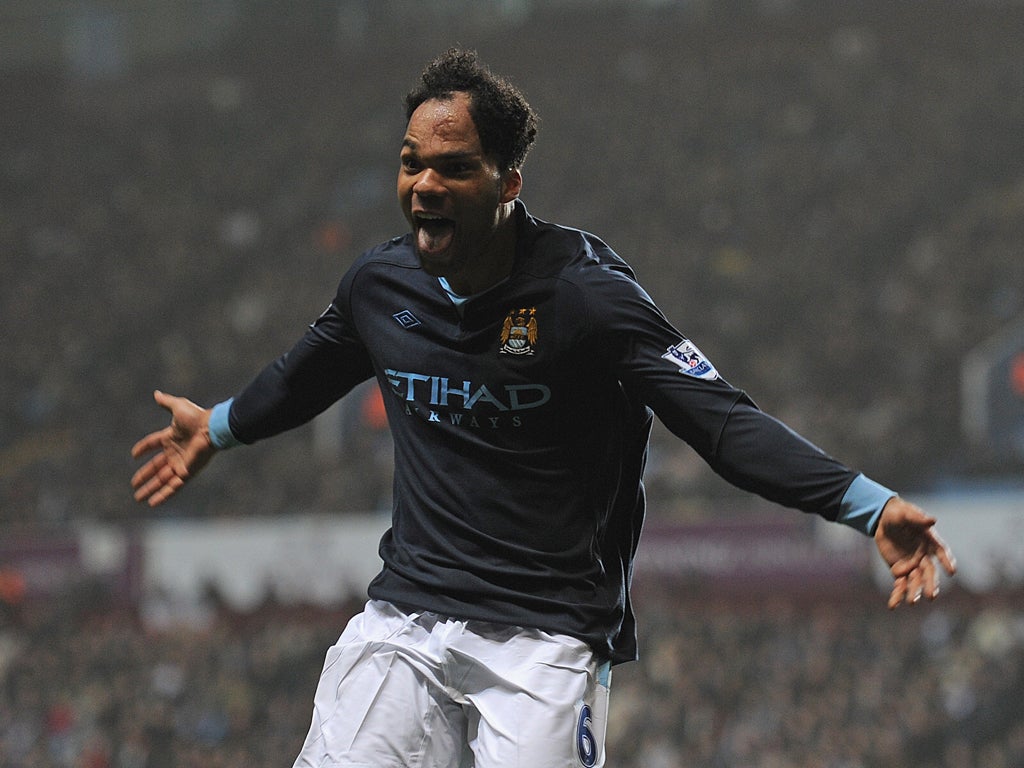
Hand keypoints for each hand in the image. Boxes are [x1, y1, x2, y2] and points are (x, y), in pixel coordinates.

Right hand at [131, 390, 215, 506]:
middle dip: (144, 476)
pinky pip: (173, 487)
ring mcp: (181, 464)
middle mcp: (176, 452)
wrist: (211, 428)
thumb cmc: (196, 417)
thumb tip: (156, 393)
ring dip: (150, 489)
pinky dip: (163, 495)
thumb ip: (166, 402)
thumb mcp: (178, 407)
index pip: (154, 444)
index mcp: (172, 438)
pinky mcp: (186, 473)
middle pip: (156, 467)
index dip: (143, 448)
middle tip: (133, 485)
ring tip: (138, 498)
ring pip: (162, 480)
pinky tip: (152, 502)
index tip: (134, 455)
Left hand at [874, 497, 956, 608]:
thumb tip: (933, 520)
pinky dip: (897, 595)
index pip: (942, 552)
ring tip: (912, 602)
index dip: (947, 561)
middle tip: (931, 596)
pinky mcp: (900, 571)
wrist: (884, 521)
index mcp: (930, 541)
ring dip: (914, 592)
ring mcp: (913, 565)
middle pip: (930, 572)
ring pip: (916, 581)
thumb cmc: (898, 514)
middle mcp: (925, 556)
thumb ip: (918, 518)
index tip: (952, 571)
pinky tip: (893, 606)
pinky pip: (900, 585)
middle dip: (930, 584)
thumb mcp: (905, 513)